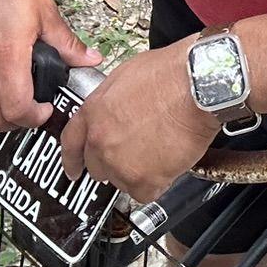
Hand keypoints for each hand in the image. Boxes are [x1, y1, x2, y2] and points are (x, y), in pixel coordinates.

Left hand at [60, 42, 222, 201]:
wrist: (195, 86)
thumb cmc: (170, 74)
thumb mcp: (126, 76)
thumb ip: (111, 103)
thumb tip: (115, 113)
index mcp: (93, 113)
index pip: (71, 143)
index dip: (72, 159)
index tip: (74, 170)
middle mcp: (100, 140)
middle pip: (97, 168)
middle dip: (114, 163)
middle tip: (135, 154)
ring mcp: (119, 163)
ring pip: (122, 181)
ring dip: (138, 172)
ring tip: (160, 151)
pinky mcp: (142, 180)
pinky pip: (145, 192)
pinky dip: (158, 182)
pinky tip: (168, 164)